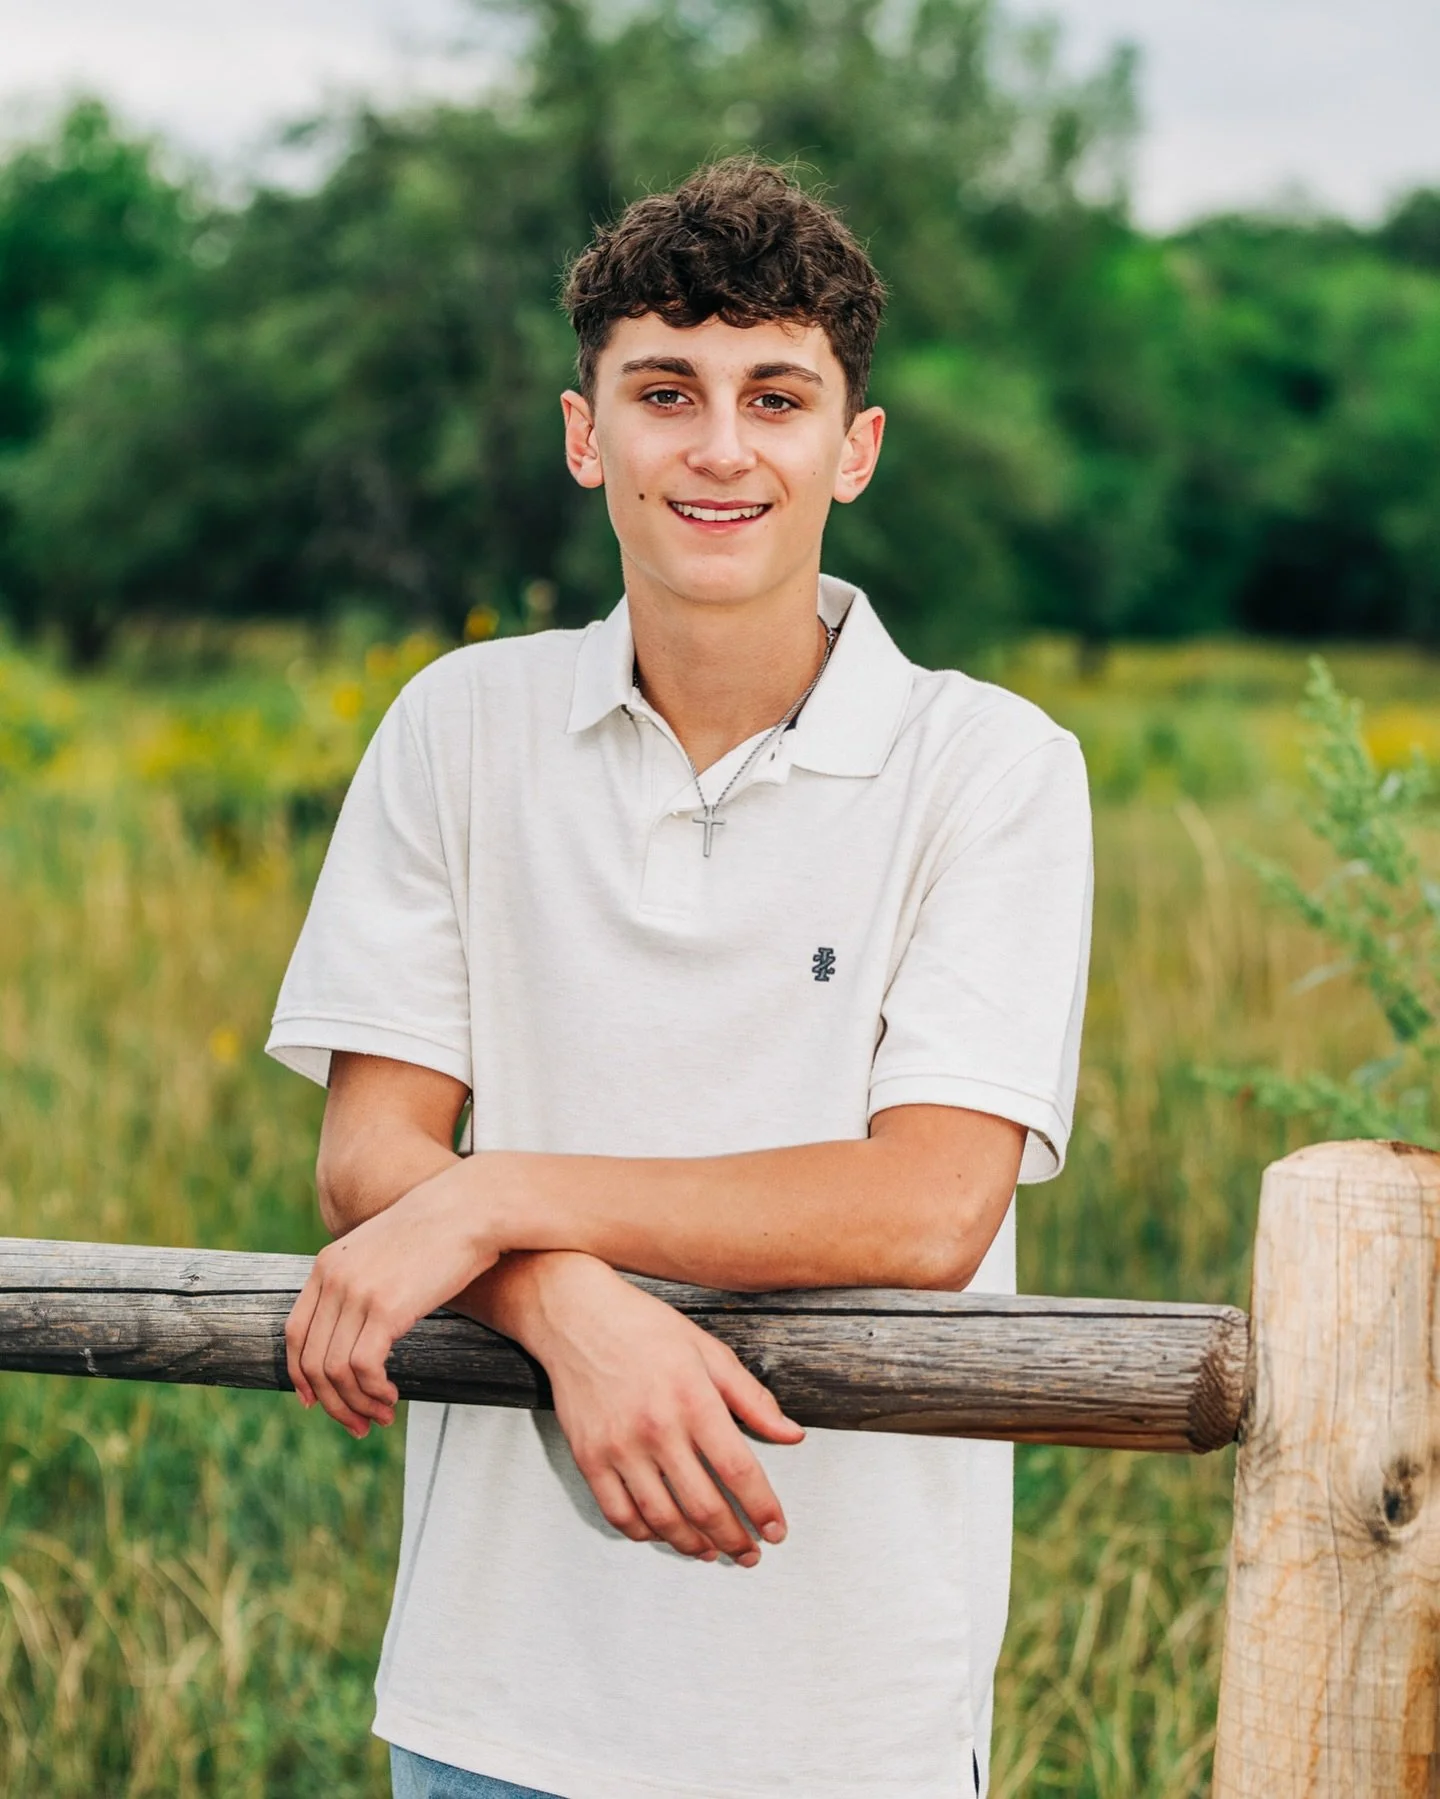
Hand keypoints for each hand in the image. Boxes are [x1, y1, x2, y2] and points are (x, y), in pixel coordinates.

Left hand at [286, 1161, 496, 1435]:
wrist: (471, 1207)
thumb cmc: (440, 1231)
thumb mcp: (386, 1250)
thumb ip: (364, 1279)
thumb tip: (364, 1321)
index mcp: (327, 1265)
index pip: (294, 1334)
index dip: (301, 1375)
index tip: (317, 1402)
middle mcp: (334, 1279)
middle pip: (311, 1361)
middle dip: (332, 1403)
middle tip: (358, 1425)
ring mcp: (357, 1292)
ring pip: (335, 1371)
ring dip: (356, 1404)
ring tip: (381, 1416)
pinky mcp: (385, 1308)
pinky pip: (363, 1368)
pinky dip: (374, 1392)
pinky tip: (392, 1396)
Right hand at [494, 1253, 805, 1565]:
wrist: (576, 1315)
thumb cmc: (643, 1328)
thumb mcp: (708, 1351)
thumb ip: (752, 1399)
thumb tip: (791, 1434)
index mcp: (693, 1400)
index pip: (738, 1470)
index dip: (761, 1508)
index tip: (776, 1529)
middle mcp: (657, 1429)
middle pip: (704, 1505)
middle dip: (734, 1538)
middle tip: (750, 1552)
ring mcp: (619, 1447)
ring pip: (662, 1519)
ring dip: (693, 1545)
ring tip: (712, 1551)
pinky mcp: (589, 1457)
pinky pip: (619, 1513)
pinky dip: (644, 1533)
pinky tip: (663, 1533)